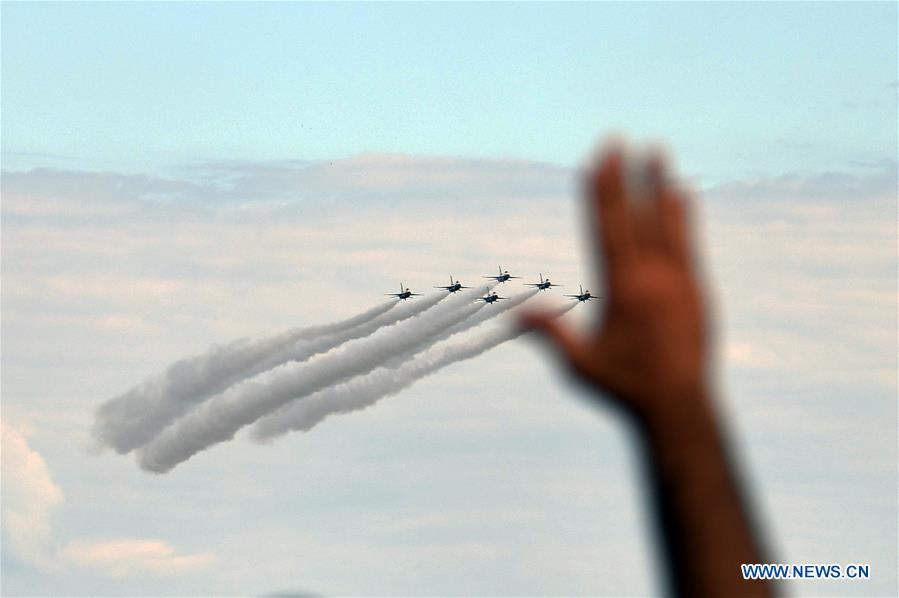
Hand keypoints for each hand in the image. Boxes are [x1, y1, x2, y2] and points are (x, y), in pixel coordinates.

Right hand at [524, 144, 707, 424]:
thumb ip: (552, 334)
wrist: (679, 407)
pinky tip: (683, 195)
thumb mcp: (580, 365)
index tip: (597, 161)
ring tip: (657, 151)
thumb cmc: (624, 388)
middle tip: (619, 140)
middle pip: (636, 217)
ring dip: (659, 185)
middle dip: (625, 177)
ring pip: (668, 223)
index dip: (602, 192)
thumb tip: (517, 311)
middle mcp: (652, 278)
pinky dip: (684, 217)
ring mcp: (679, 281)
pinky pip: (689, 243)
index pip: (608, 229)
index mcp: (621, 290)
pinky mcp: (698, 290)